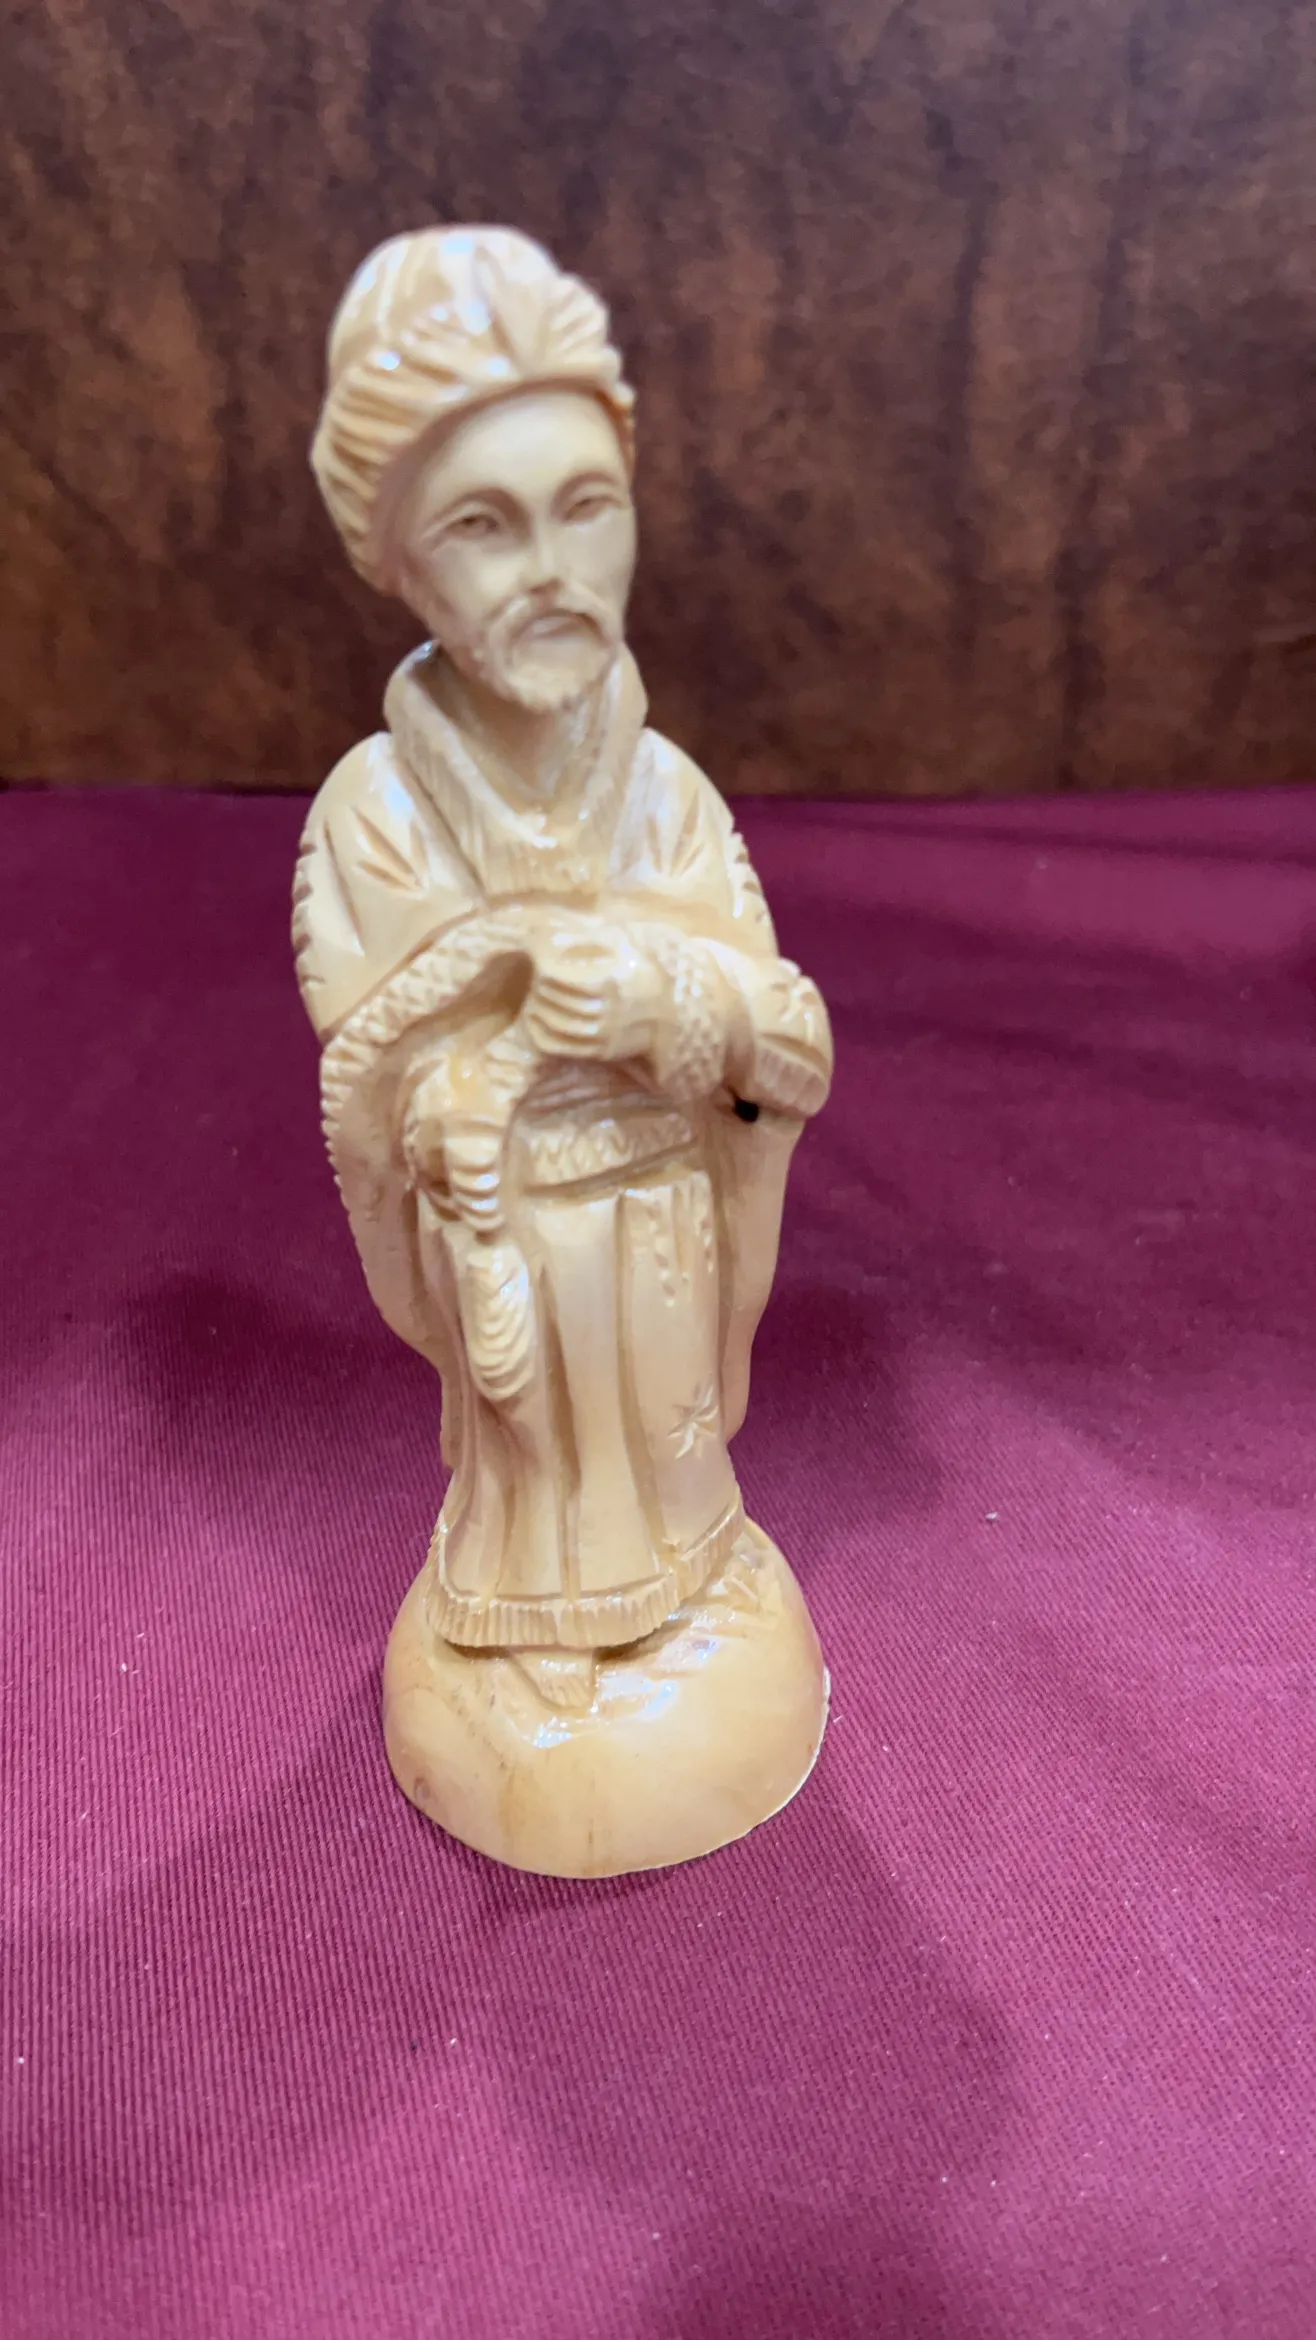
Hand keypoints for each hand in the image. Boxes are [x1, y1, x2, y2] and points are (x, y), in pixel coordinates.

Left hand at [524, 921, 665, 1062]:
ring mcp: (606, 1035)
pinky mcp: (602, 1052)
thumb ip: (591, 938)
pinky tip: (534, 1023)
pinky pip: (564, 1048)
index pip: (571, 980)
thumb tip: (553, 936)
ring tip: (533, 999)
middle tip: (535, 980)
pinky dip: (543, 1036)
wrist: (670, 1013)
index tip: (540, 964)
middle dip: (544, 991)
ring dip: (541, 1012)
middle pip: (564, 1003)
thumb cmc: (642, 972)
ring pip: (562, 1026)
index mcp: (615, 984)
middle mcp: (611, 1012)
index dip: (550, 972)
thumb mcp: (624, 947)